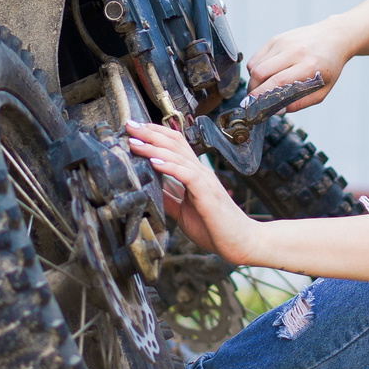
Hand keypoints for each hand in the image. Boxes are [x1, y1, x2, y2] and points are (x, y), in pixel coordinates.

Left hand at [124, 123, 255, 262]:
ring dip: (153, 148)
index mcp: (194, 174)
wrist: (240, 243)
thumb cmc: (214, 228)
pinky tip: (153, 162)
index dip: (154, 133)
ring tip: (134, 142)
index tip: (133, 130)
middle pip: (174, 143)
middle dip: (149, 133)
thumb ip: (168, 198)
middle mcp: (200, 172)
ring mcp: (205, 181)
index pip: (174, 144)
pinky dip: (169, 167)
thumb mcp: (182, 211)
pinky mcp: (208, 194)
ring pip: (178, 156)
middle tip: (129, 125)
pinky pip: (187, 175)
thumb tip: (148, 190)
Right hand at [245, 19, 352, 112]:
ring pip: (255, 65)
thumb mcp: (322, 89)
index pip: (277, 81)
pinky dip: (255, 69)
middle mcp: (294, 51)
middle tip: (253, 100)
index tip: (253, 105)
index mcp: (309, 65)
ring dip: (253, 80)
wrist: (333, 37)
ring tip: (260, 89)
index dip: (261, 95)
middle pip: (261, 72)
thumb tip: (277, 110)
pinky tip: (264, 75)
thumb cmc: (329, 65)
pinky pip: (257, 57)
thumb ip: (300, 102)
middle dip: (252, 90)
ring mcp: (283, 43)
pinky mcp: (276, 38)